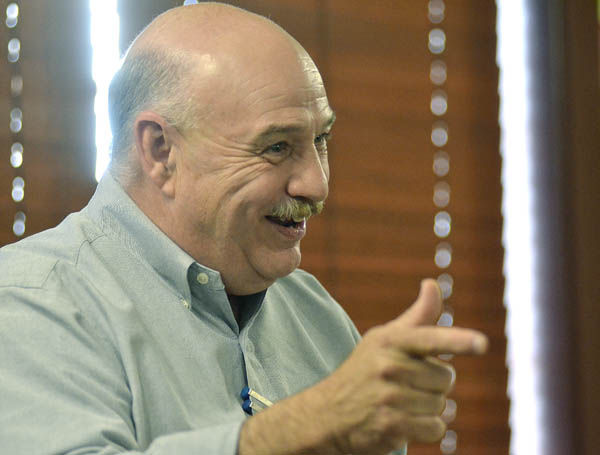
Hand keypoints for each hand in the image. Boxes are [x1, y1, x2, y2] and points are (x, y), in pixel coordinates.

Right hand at [310, 278, 487, 453]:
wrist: (327, 413)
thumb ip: (417, 317)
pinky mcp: (390, 426)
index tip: (482, 343)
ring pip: (441, 404)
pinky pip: (434, 428)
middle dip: (433, 384)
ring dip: (427, 408)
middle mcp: (388, 366)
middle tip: (405, 385)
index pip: (430, 339)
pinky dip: (424, 429)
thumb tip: (432, 284)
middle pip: (446, 378)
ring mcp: (388, 397)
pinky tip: (402, 422)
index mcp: (390, 340)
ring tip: (399, 403)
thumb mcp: (384, 340)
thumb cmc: (364, 371)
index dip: (458, 341)